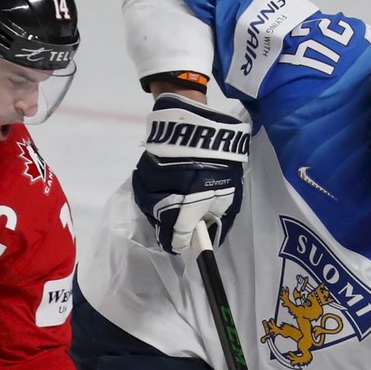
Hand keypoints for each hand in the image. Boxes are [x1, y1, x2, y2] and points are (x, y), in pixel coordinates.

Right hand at [131, 93, 250, 254]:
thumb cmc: (217, 163)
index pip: (177, 240)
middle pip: (161, 227)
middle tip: (181, 222)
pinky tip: (163, 188)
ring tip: (172, 204)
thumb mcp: (228, 194)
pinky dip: (152, 194)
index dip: (182, 243)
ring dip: (159, 211)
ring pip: (149, 209)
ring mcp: (149, 187)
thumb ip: (218, 219)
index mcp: (184, 211)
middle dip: (170, 228)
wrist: (196, 126)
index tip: (187, 241)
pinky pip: (144, 191)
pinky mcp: (142, 171)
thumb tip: (209, 235)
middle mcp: (162, 202)